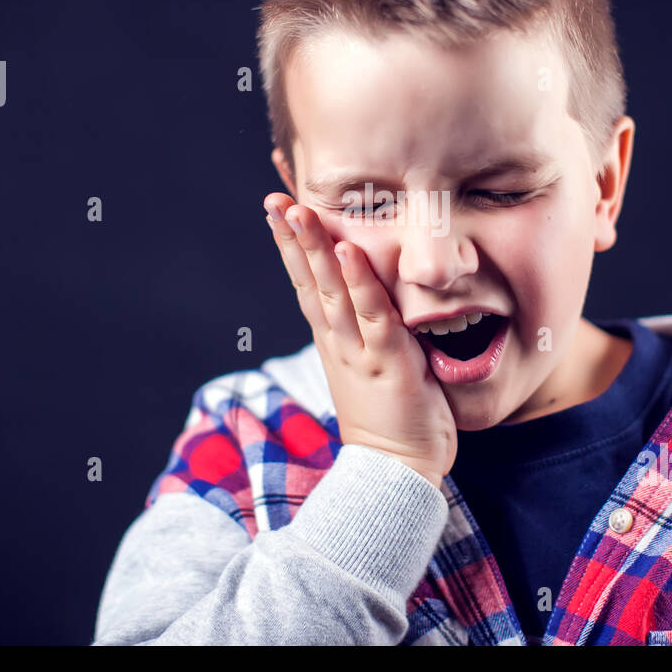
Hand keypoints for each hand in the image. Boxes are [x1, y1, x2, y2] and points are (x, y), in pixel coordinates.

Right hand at [263, 192, 456, 486]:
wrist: (396, 471)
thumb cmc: (392, 416)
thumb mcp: (373, 363)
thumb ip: (371, 329)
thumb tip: (376, 297)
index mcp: (333, 338)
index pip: (307, 282)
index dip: (292, 246)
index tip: (280, 207)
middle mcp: (337, 339)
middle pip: (308, 279)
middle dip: (292, 237)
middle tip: (274, 200)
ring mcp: (358, 349)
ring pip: (331, 290)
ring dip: (315, 249)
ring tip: (300, 211)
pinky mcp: (386, 361)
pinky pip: (372, 314)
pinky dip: (359, 282)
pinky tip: (349, 251)